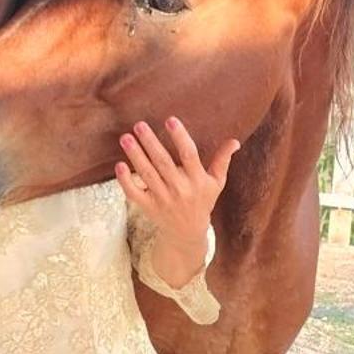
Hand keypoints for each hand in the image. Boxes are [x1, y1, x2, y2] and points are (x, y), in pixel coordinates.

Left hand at [116, 118, 238, 286]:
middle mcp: (179, 189)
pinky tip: (119, 165)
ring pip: (147, 174)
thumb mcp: (216, 182)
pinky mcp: (148, 206)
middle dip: (150, 143)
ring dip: (135, 156)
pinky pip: (134, 193)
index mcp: (197, 180)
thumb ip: (222, 160)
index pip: (188, 155)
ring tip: (125, 138)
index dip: (180, 137)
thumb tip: (235, 141)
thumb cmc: (202, 201)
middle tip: (139, 124)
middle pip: (163, 163)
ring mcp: (162, 198)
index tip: (170, 120)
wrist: (187, 232)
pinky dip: (126, 181)